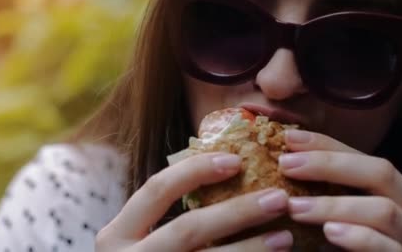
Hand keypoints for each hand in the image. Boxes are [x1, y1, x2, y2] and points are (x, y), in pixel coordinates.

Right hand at [96, 152, 293, 250]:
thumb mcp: (138, 241)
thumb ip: (164, 218)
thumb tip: (227, 174)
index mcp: (117, 235)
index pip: (157, 189)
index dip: (195, 170)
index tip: (235, 159)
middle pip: (189, 229)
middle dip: (237, 211)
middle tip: (278, 198)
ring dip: (250, 249)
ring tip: (284, 237)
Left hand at [280, 130, 401, 250]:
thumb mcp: (346, 221)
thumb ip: (331, 195)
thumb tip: (289, 161)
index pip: (365, 158)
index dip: (326, 145)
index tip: (289, 139)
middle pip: (381, 173)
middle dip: (329, 164)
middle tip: (286, 165)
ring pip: (384, 211)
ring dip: (334, 205)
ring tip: (296, 207)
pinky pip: (388, 247)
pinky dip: (357, 237)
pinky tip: (330, 232)